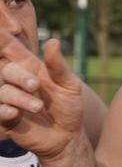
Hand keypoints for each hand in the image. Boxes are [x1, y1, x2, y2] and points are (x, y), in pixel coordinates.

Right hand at [0, 31, 83, 160]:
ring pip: (3, 92)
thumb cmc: (69, 107)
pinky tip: (13, 113)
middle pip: (6, 70)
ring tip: (38, 107)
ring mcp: (10, 100)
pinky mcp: (6, 118)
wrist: (68, 136)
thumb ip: (59, 66)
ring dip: (20, 98)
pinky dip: (3, 110)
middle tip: (36, 86)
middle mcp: (17, 82)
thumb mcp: (70, 85)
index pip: (12, 49)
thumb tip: (53, 41)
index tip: (0, 31)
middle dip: (20, 77)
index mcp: (31, 69)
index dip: (2, 38)